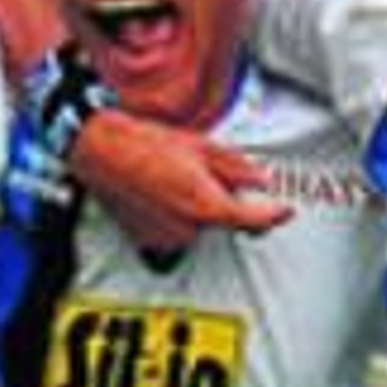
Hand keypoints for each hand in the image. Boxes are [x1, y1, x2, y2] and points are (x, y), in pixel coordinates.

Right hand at [71, 113, 289, 251]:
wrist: (102, 151)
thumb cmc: (145, 145)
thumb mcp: (202, 147)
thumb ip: (238, 169)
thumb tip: (261, 180)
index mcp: (208, 205)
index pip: (255, 221)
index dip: (274, 215)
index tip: (285, 211)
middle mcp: (190, 229)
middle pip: (223, 220)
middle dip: (221, 199)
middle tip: (200, 172)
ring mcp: (168, 238)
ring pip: (198, 225)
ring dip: (195, 207)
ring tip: (172, 178)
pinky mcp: (150, 242)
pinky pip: (175, 230)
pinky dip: (174, 215)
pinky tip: (159, 192)